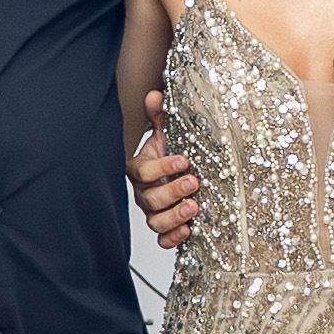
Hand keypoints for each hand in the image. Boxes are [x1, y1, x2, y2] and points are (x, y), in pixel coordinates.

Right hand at [131, 98, 203, 249]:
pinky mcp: (165, 228)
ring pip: (154, 222)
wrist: (173, 175)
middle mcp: (144, 193)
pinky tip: (188, 230)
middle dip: (172, 192)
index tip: (183, 160)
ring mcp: (153, 212)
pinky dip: (173, 238)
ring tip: (193, 208)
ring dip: (174, 217)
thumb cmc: (167, 155)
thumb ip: (159, 117)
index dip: (161, 167)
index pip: (142, 172)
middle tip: (193, 183)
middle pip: (149, 199)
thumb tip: (156, 94)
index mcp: (140, 170)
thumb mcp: (165, 135)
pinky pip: (163, 239)